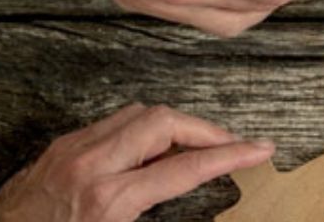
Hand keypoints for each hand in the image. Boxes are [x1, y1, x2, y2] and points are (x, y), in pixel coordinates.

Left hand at [0, 103, 273, 221]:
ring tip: (195, 147)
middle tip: (231, 145)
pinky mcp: (63, 145)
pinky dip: (144, 127)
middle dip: (204, 129)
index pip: (185, 167)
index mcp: (109, 201)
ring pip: (140, 112)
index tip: (260, 149)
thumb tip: (193, 185)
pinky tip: (154, 148)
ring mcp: (74, 150)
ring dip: (175, 124)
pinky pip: (115, 121)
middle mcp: (92, 166)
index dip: (230, 156)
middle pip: (163, 121)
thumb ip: (158, 210)